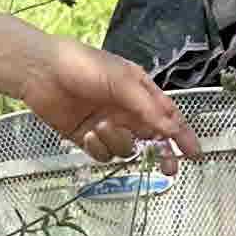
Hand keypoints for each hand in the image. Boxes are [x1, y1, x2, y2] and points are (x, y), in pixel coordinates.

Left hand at [7, 37, 197, 164]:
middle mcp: (126, 111)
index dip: (182, 135)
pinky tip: (88, 133)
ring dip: (116, 141)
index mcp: (139, 92)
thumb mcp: (122, 81)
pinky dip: (98, 147)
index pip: (168, 117)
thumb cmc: (83, 66)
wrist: (41, 72)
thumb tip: (171, 130)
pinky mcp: (87, 138)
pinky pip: (103, 154)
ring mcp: (107, 126)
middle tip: (168, 169)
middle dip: (161, 154)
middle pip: (152, 139)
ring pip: (126, 149)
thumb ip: (148, 108)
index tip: (194, 153)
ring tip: (100, 125)